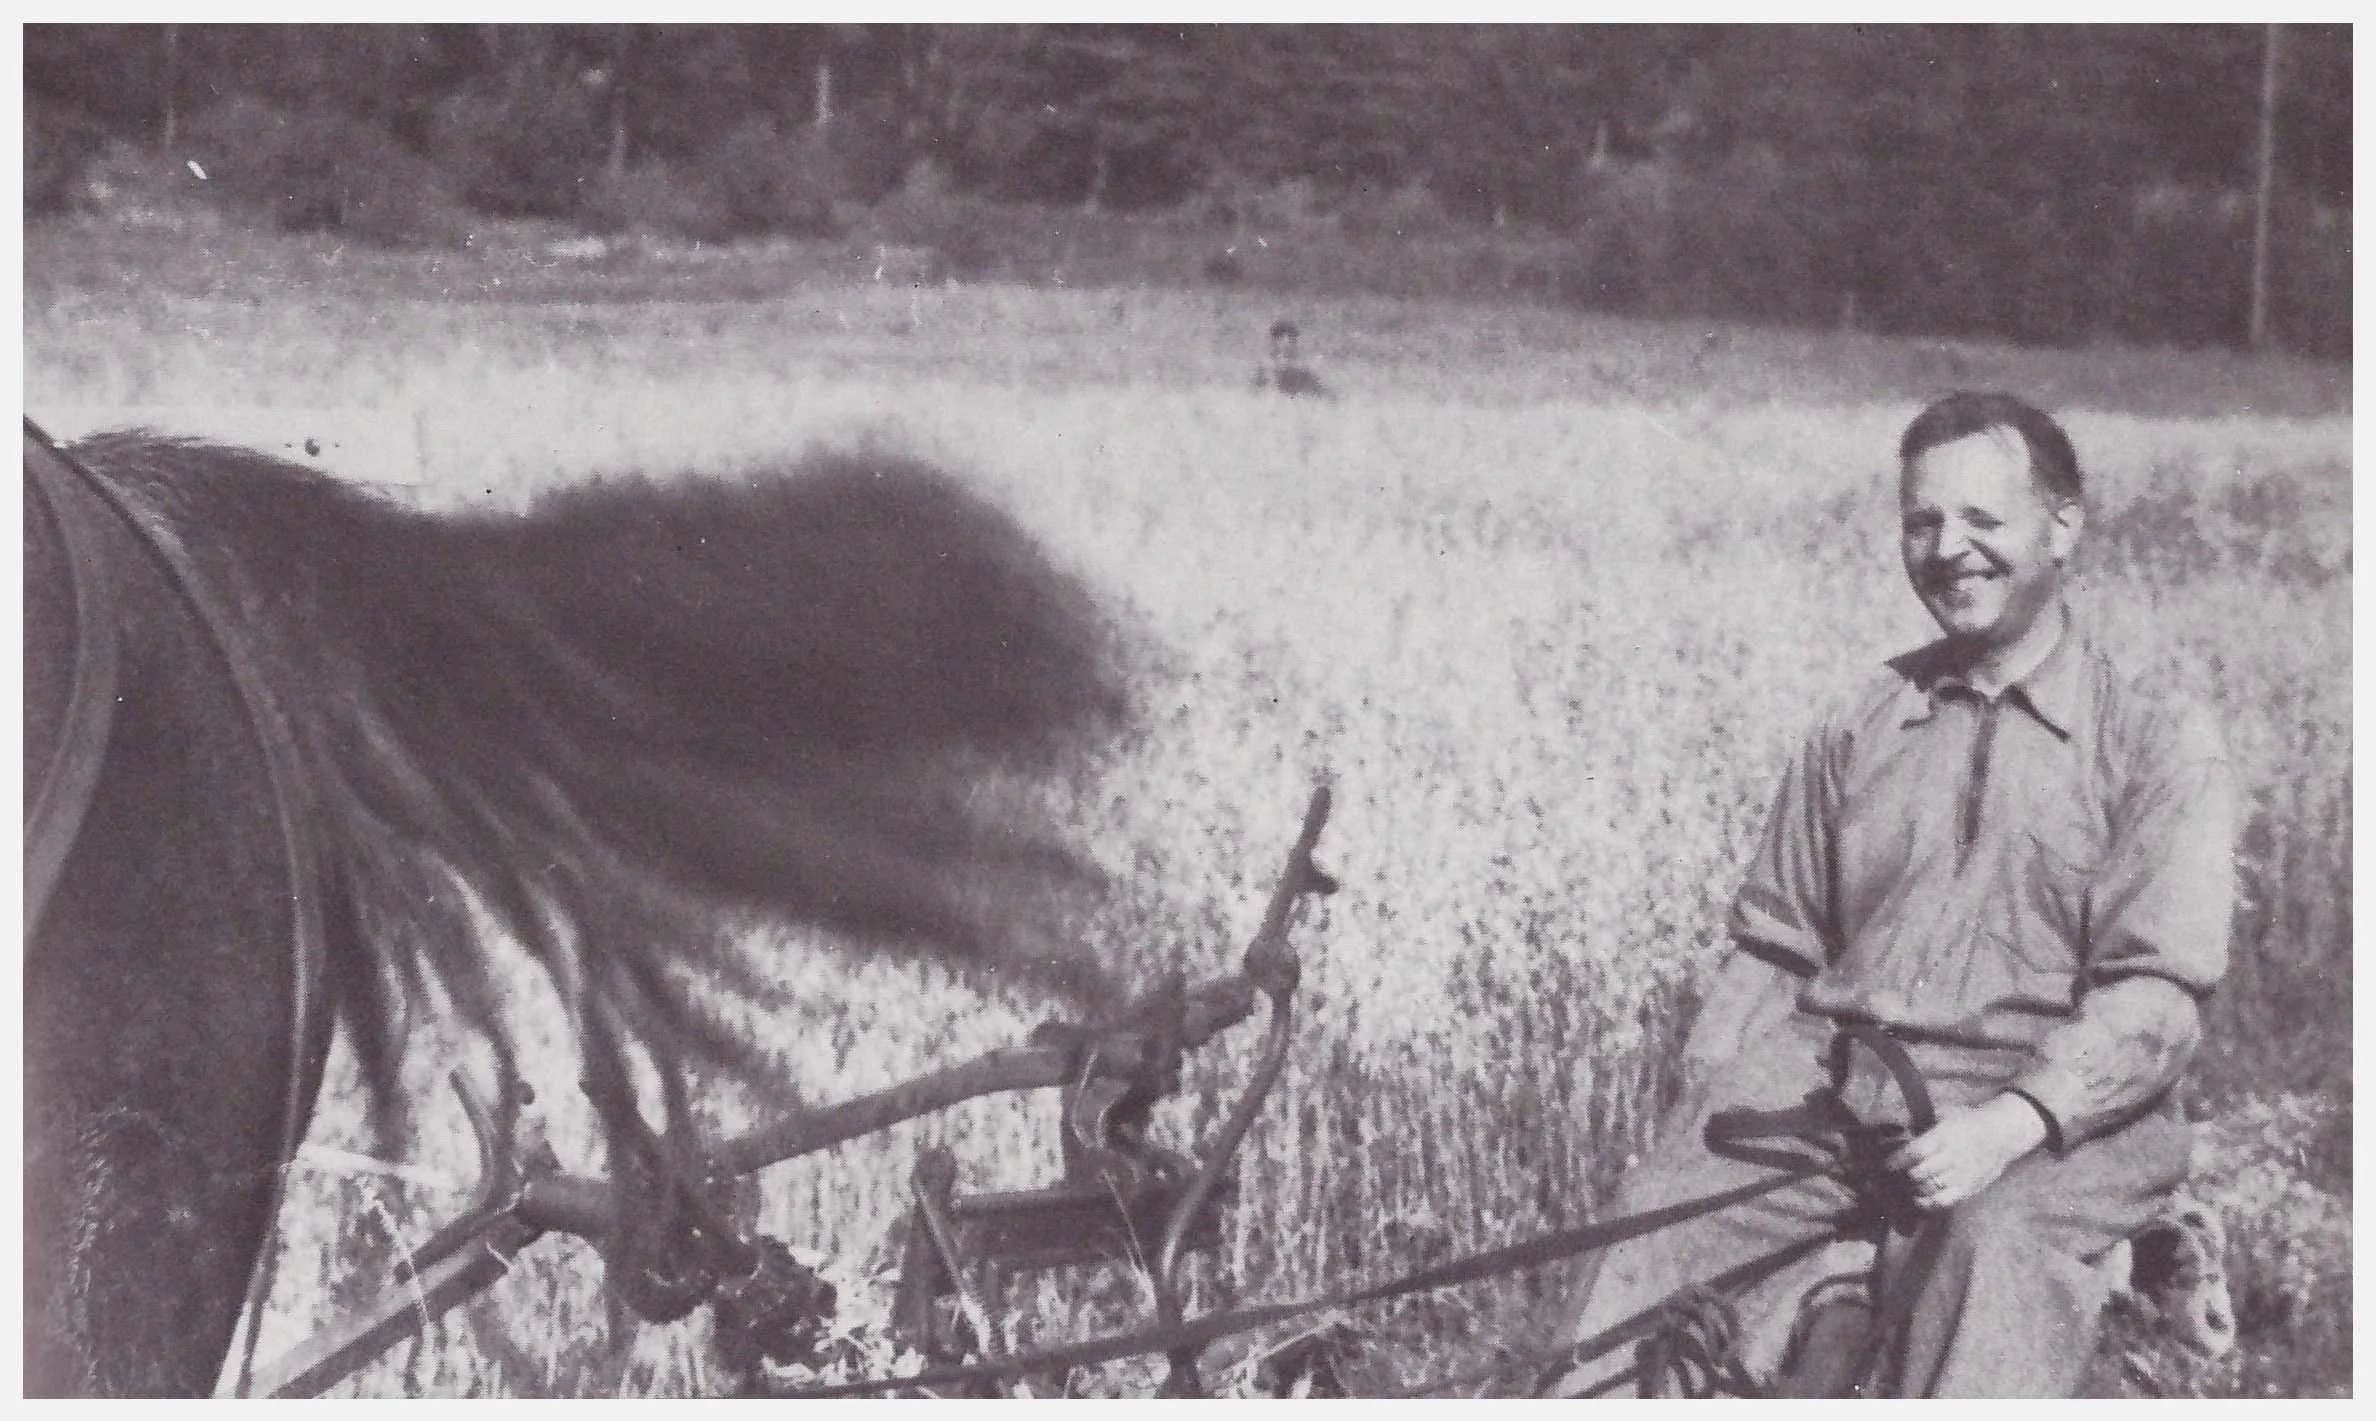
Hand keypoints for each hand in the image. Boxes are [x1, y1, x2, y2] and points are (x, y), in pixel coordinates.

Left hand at [1885, 1094, 2049, 1210]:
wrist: (2003, 1133)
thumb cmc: (1970, 1121)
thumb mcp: (1946, 1116)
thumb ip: (1924, 1127)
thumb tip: (1898, 1135)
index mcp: (1945, 1136)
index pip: (1915, 1152)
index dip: (1897, 1161)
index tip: (1886, 1165)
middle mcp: (1952, 1157)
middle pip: (1919, 1173)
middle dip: (1902, 1176)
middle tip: (1892, 1177)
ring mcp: (1962, 1175)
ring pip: (1929, 1188)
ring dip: (1912, 1189)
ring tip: (1903, 1187)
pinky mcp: (1970, 1188)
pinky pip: (1945, 1201)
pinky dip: (1928, 1204)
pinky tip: (1918, 1200)